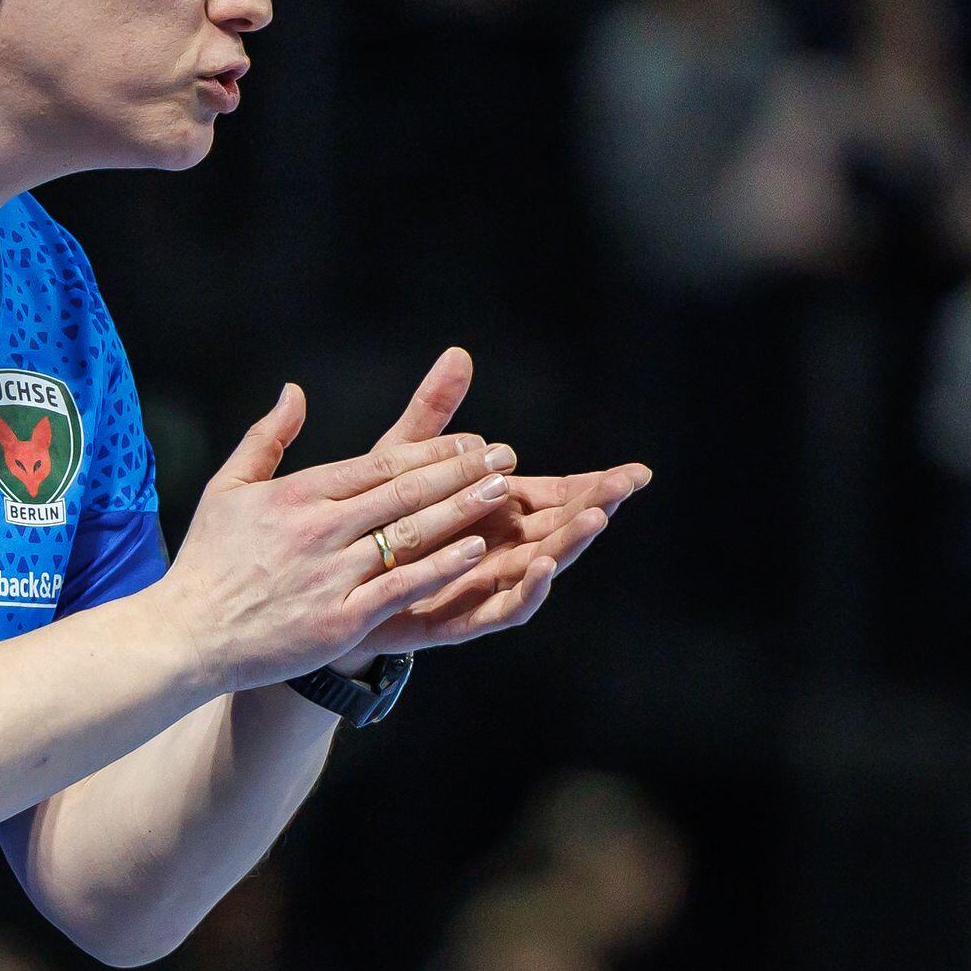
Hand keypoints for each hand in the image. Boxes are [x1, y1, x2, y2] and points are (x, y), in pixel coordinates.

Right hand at [156, 381, 521, 695]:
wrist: (185, 634)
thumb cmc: (207, 561)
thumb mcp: (229, 487)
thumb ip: (267, 437)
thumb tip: (293, 391)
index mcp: (298, 494)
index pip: (379, 464)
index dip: (432, 451)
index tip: (473, 442)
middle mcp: (319, 529)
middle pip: (404, 492)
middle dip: (461, 471)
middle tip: (505, 458)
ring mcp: (331, 575)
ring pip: (410, 535)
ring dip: (461, 511)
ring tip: (502, 494)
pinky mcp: (338, 620)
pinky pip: (401, 588)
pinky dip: (440, 568)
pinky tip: (475, 552)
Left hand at [329, 349, 649, 671]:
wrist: (333, 589)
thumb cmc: (373, 522)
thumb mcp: (402, 460)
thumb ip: (434, 413)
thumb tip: (458, 354)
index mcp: (494, 510)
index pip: (558, 495)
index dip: (597, 484)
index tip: (637, 472)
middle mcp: (499, 547)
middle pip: (560, 528)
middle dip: (595, 507)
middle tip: (625, 487)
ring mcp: (484, 584)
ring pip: (541, 565)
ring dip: (569, 544)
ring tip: (594, 519)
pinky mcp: (460, 616)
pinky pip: (501, 608)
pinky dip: (525, 590)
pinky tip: (539, 567)